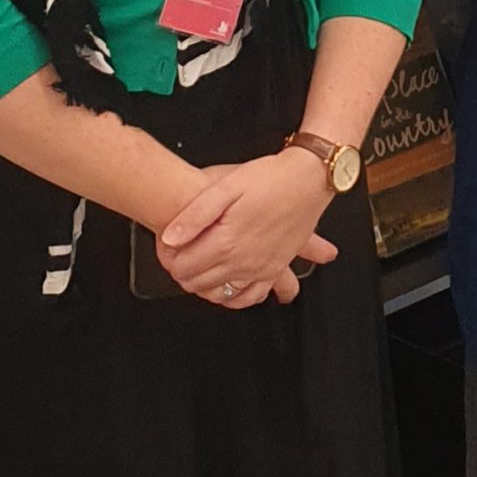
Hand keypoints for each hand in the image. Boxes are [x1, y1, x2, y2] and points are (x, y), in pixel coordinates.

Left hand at [156, 149, 337, 308]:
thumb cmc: (270, 178)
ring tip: (198, 270)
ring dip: (205, 287)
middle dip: (183, 273)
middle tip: (178, 258)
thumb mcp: (226, 186)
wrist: (309, 179)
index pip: (184, 267)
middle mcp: (244, 261)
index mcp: (227, 241)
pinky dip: (236, 298)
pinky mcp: (276, 268)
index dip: (169, 261)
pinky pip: (252, 296)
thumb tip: (170, 238)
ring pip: (222, 294)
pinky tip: (227, 289)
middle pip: (199, 283)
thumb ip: (195, 215)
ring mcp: (261, 269)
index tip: (167, 250)